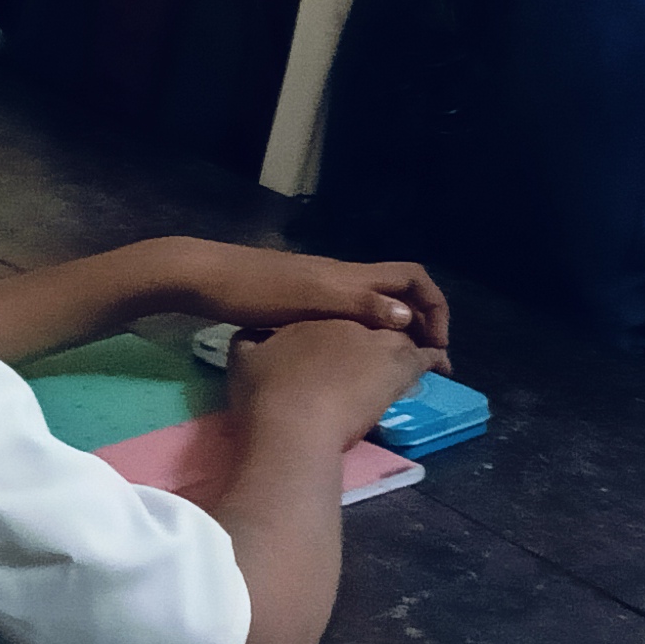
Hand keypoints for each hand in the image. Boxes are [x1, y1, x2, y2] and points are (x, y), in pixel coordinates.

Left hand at [167, 240, 448, 349]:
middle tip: (427, 364)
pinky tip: (355, 362)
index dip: (435, 307)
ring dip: (396, 333)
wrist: (206, 278)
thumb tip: (407, 316)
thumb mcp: (311, 299)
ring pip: (377, 306)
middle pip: (400, 293)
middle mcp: (344, 278)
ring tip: (400, 368)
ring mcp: (323, 289)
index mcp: (351, 275)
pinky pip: (353, 316)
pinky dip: (367, 336)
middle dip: (422, 324)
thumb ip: (359, 305)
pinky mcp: (304, 303)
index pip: (413, 277)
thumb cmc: (256, 289)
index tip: (438, 346)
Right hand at [226, 317, 436, 448]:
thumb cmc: (265, 391)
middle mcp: (349, 317)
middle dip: (387, 326)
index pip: (342, 309)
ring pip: (405, 330)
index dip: (350, 324)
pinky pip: (427, 354)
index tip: (347, 344)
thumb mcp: (242, 356)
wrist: (292, 420)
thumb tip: (249, 337)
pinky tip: (440, 365)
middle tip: (388, 348)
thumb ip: (249, 341)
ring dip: (414, 339)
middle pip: (378, 315)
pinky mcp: (398, 365)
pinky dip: (434, 357)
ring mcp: (376, 339)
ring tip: (422, 354)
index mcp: (315, 312)